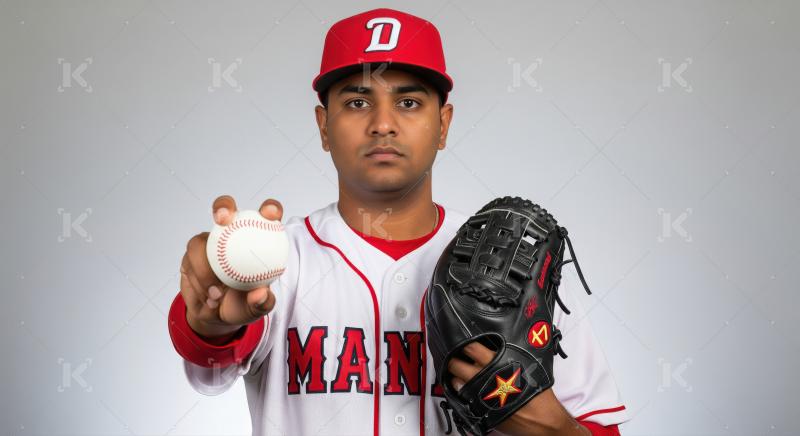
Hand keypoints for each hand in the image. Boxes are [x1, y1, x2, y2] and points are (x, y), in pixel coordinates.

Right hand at [180, 195, 283, 342]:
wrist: (217, 317)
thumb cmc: (243, 304)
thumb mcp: (256, 309)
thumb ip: (262, 302)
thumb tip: (261, 294)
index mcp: (256, 239)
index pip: (266, 215)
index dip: (270, 208)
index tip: (271, 215)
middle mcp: (230, 235)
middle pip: (225, 208)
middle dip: (223, 207)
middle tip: (222, 220)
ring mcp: (208, 243)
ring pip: (199, 244)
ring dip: (205, 270)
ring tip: (216, 295)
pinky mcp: (190, 255)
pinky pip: (189, 263)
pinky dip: (198, 283)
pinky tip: (207, 299)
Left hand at [447, 342, 588, 435]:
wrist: (540, 418)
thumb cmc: (535, 392)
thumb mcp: (525, 364)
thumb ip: (507, 355)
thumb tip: (496, 348)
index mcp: (496, 362)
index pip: (471, 347)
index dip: (463, 345)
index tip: (462, 346)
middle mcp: (484, 376)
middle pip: (456, 364)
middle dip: (453, 362)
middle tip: (454, 361)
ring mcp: (478, 393)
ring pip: (455, 382)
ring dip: (455, 379)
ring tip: (459, 378)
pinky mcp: (477, 409)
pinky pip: (461, 400)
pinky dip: (461, 396)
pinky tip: (466, 393)